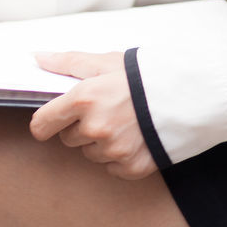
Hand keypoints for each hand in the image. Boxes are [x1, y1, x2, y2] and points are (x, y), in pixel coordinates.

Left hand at [30, 51, 155, 180]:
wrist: (188, 93)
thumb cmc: (144, 75)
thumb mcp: (105, 61)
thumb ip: (68, 62)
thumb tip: (38, 58)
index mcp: (85, 99)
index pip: (43, 124)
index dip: (45, 122)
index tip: (50, 121)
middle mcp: (96, 128)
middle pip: (68, 139)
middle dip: (81, 126)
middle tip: (105, 109)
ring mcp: (114, 151)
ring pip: (90, 154)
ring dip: (100, 141)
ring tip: (123, 121)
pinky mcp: (132, 167)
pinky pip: (112, 167)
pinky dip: (120, 156)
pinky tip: (134, 136)